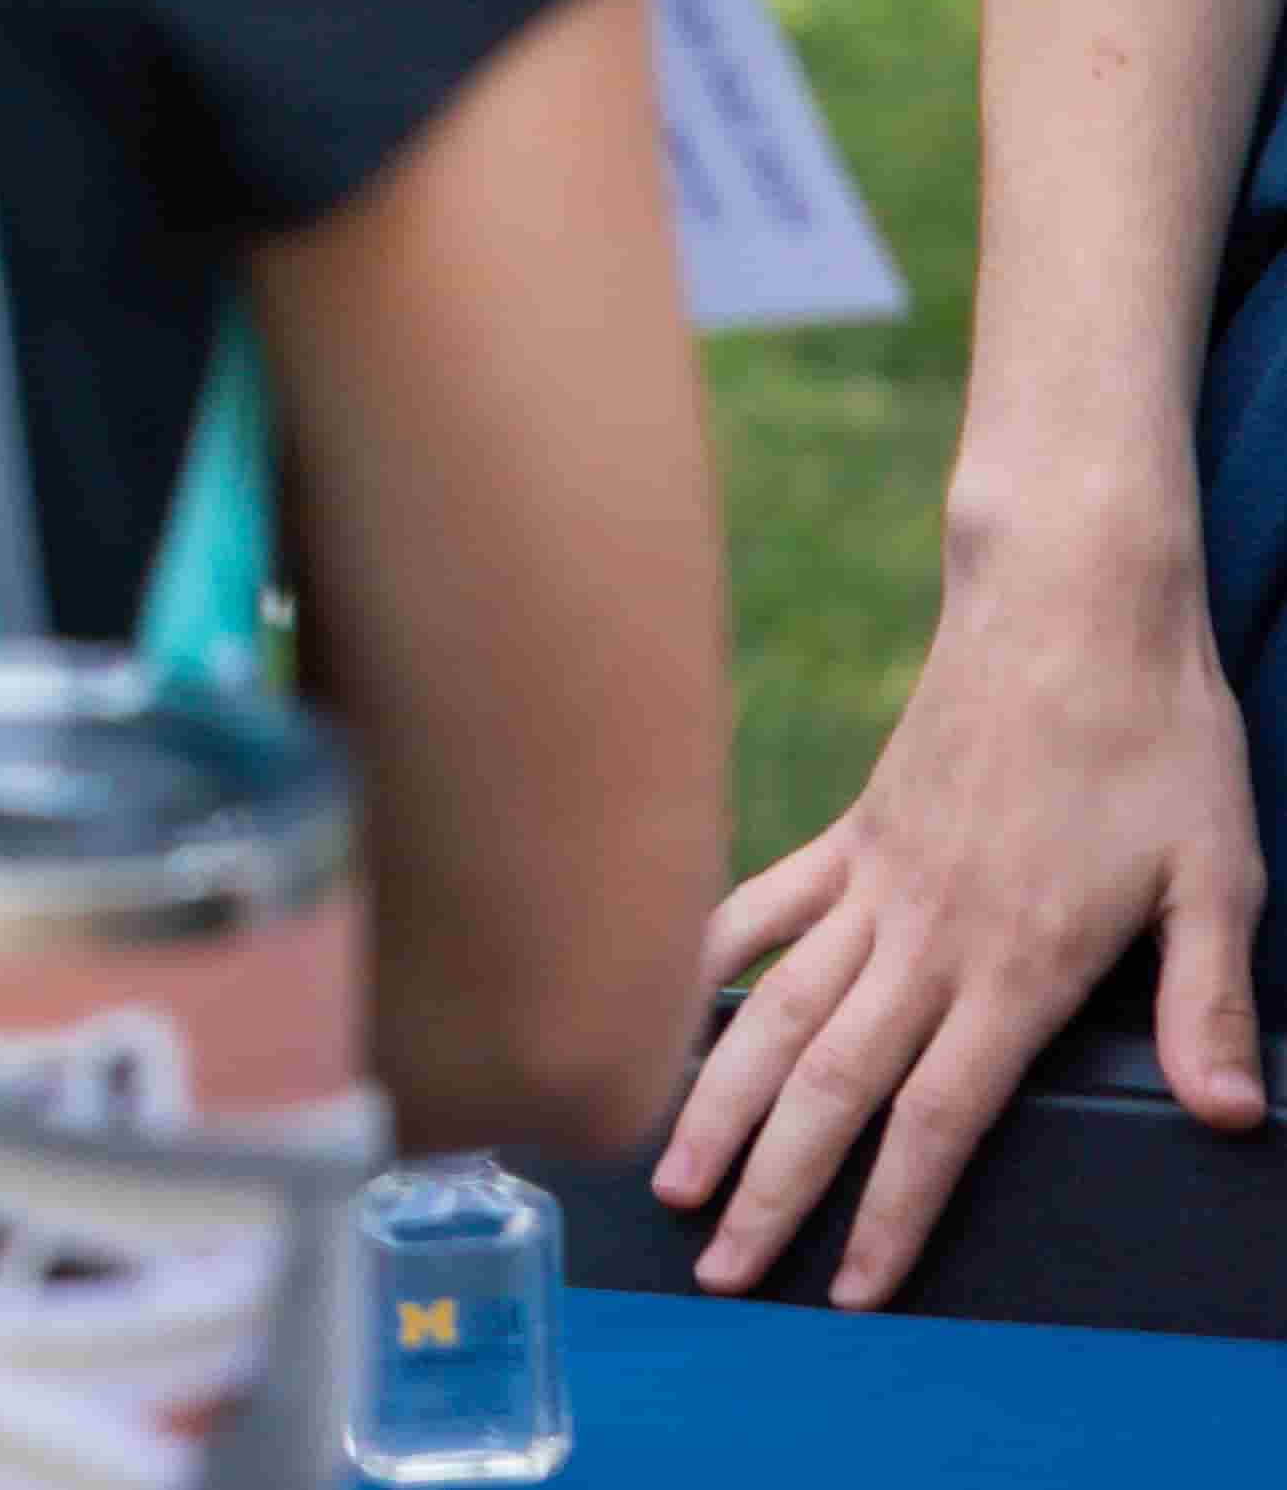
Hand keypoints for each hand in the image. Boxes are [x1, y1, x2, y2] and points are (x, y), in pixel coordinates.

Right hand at [659, 533, 1268, 1302]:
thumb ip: (1207, 1000)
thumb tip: (1226, 1115)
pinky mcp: (857, 836)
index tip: (848, 1289)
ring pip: (776, 1011)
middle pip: (831, 1084)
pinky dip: (708, 962)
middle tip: (718, 1270)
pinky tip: (667, 1007)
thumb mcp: (1221, 873)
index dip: (889, 1211)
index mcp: (1018, 962)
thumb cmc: (1158, 741)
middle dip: (774, 1186)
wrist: (1072, 604)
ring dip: (719, 1100)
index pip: (934, 1116)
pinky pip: (766, 911)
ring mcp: (878, 881)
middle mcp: (928, 935)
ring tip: (667, 1171)